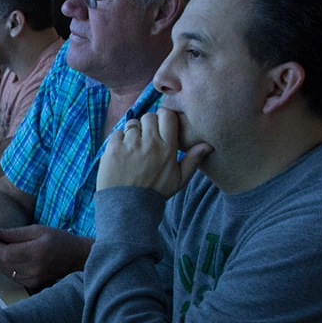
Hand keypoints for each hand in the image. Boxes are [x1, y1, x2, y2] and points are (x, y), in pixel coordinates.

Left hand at [0, 224, 92, 287]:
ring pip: (7, 272)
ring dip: (4, 262)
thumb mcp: (38, 229)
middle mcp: (34, 268)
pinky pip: (14, 278)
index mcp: (36, 252)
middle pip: (4, 264)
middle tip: (1, 244)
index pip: (6, 253)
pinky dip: (11, 269)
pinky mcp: (33, 285)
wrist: (76, 257)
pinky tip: (18, 260)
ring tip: (11, 251)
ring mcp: (34, 279)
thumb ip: (16, 233)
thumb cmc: (58, 239)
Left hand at [97, 109, 211, 197]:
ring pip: (132, 124)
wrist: (128, 206)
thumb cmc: (155, 192)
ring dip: (133, 133)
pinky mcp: (113, 148)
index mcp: (167, 148)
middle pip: (149, 116)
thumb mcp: (179, 180)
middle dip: (148, 125)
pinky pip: (117, 133)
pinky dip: (119, 140)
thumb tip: (208, 145)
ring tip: (133, 148)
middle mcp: (149, 143)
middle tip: (146, 139)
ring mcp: (130, 145)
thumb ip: (193, 160)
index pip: (168, 115)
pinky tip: (121, 154)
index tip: (161, 126)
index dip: (164, 117)